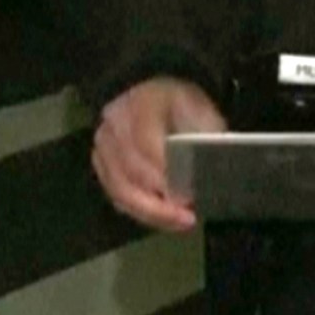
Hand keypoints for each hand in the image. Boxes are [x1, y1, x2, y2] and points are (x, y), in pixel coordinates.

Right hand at [91, 76, 226, 230]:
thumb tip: (214, 167)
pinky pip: (115, 196)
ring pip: (120, 189)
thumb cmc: (178, 104)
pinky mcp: (100, 164)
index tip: (186, 195)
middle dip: (160, 201)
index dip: (164, 171)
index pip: (146, 141)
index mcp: (142, 104)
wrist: (148, 92)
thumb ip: (207, 134)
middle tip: (187, 218)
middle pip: (131, 171)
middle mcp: (115, 124)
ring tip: (178, 223)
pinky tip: (163, 219)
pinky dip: (140, 211)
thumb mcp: (200, 108)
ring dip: (150, 212)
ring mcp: (103, 145)